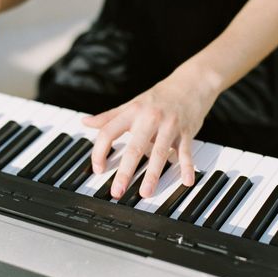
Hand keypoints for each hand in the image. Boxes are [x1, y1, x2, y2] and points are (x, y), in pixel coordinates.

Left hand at [83, 68, 219, 198]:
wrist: (191, 83)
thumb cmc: (159, 97)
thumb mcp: (132, 104)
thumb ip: (109, 116)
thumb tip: (86, 122)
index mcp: (133, 112)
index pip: (109, 132)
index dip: (100, 151)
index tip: (98, 169)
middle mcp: (150, 118)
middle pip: (135, 147)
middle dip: (125, 171)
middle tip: (117, 191)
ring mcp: (169, 125)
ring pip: (160, 153)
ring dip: (153, 175)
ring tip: (146, 192)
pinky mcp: (186, 132)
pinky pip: (186, 152)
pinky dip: (187, 167)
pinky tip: (186, 181)